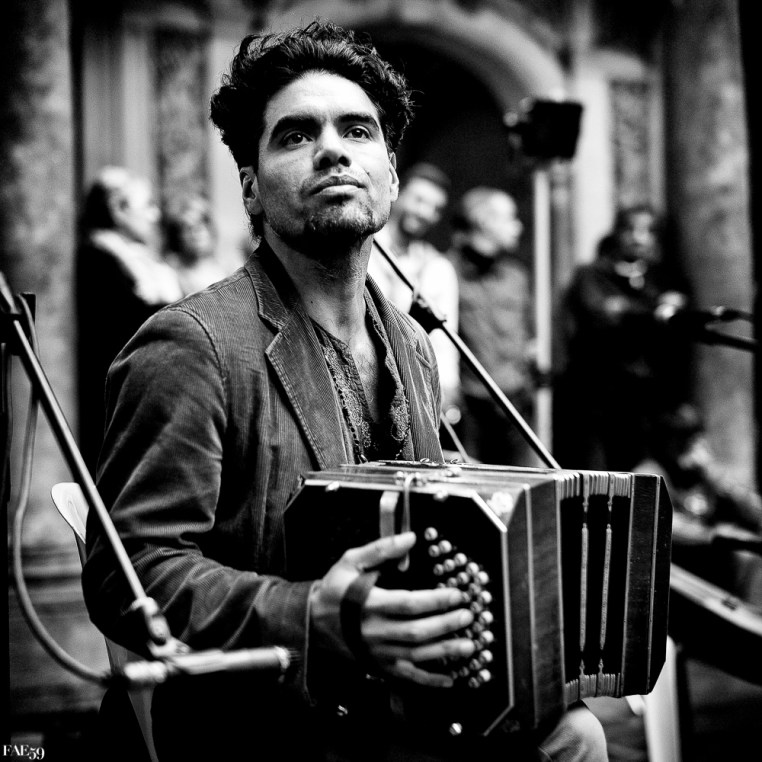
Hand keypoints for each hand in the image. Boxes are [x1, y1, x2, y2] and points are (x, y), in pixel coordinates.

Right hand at [309, 532, 474, 687]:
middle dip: (446, 625)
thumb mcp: (351, 561)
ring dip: (445, 651)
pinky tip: (450, 678)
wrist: (313, 621)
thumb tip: (409, 539)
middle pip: (416, 632)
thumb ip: (380, 549)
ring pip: (416, 655)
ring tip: (469, 644)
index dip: (435, 600)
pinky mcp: (379, 665)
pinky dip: (430, 680)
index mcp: (370, 604)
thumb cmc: (335, 589)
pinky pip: (407, 676)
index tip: (457, 594)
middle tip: (468, 616)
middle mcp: (375, 631)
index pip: (408, 604)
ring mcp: (378, 652)